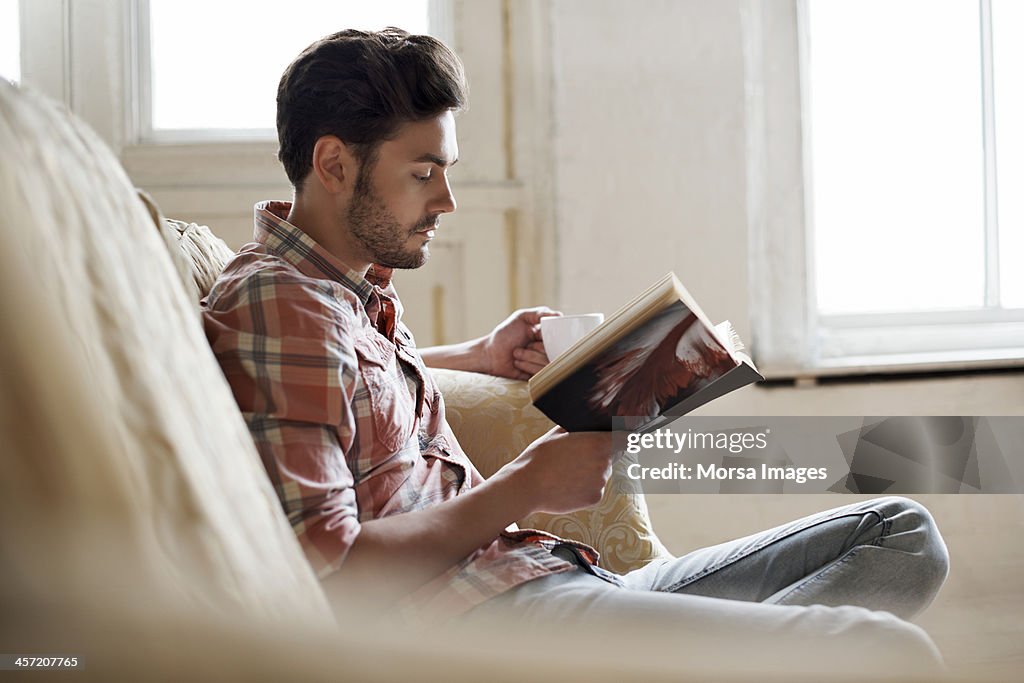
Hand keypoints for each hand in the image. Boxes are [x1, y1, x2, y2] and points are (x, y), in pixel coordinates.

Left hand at [481, 307, 561, 379]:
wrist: (490, 354)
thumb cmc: (504, 335)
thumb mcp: (521, 317)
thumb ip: (539, 313)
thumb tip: (559, 314)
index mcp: (546, 335)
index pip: (559, 337)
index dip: (549, 337)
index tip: (537, 335)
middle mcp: (546, 349)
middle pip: (554, 351)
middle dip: (536, 348)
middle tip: (525, 344)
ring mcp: (542, 362)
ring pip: (547, 362)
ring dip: (528, 357)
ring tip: (517, 354)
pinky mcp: (537, 375)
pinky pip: (541, 373)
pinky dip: (527, 366)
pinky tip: (517, 363)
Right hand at [492, 427, 615, 513]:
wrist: (527, 486)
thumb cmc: (539, 456)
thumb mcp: (557, 433)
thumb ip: (579, 428)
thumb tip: (590, 423)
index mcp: (598, 443)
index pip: (626, 438)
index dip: (625, 436)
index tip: (622, 436)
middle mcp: (605, 464)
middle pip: (611, 456)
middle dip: (599, 455)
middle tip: (577, 457)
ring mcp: (601, 483)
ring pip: (602, 473)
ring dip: (591, 472)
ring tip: (567, 472)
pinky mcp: (595, 499)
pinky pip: (595, 488)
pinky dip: (585, 487)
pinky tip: (567, 484)